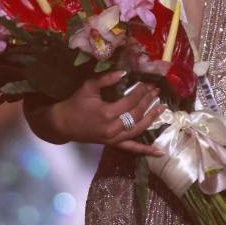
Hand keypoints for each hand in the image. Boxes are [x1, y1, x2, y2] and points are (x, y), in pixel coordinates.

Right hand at [49, 70, 166, 156]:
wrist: (63, 124)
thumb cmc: (75, 104)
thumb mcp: (88, 88)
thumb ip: (106, 79)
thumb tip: (124, 72)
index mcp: (106, 113)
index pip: (130, 102)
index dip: (141, 92)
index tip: (148, 83)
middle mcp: (112, 128)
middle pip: (136, 114)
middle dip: (148, 101)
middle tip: (156, 90)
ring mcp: (113, 138)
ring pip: (137, 129)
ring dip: (151, 118)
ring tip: (162, 108)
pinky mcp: (113, 144)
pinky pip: (131, 149)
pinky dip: (146, 151)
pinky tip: (159, 152)